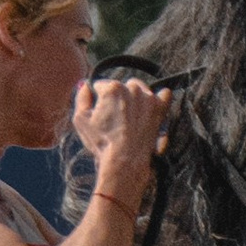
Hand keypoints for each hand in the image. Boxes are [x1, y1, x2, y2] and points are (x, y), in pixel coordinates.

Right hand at [73, 74, 173, 214]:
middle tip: (115, 116)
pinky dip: (159, 98)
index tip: (99, 112)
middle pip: (121, 86)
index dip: (98, 99)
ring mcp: (149, 98)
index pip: (101, 85)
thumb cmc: (102, 142)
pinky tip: (152, 105)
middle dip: (117, 97)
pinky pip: (164, 95)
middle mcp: (133, 88)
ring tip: (129, 116)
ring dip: (135, 97)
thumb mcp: (80, 119)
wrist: (125, 160)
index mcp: (112, 88)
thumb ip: (81, 98)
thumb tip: (85, 85)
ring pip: (139, 89)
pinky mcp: (160, 109)